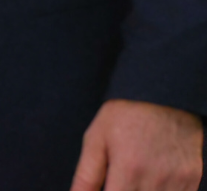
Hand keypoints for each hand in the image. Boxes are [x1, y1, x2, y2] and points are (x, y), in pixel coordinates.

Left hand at [71, 99, 203, 190]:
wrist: (166, 97)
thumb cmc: (125, 115)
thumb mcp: (96, 139)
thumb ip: (86, 176)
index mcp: (128, 170)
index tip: (108, 185)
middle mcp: (156, 180)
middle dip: (123, 190)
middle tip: (118, 178)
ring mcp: (178, 181)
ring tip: (134, 175)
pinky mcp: (192, 179)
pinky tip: (152, 178)